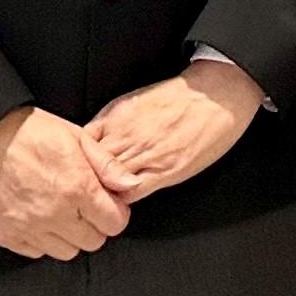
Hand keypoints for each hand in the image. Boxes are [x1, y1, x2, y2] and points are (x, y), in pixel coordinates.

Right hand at [0, 106, 132, 260]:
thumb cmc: (27, 132)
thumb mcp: (76, 137)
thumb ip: (107, 165)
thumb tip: (130, 185)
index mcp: (77, 188)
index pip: (114, 223)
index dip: (116, 212)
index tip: (109, 203)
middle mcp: (55, 214)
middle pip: (92, 241)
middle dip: (96, 225)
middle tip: (86, 206)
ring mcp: (29, 229)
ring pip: (66, 252)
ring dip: (70, 236)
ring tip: (62, 212)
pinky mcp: (7, 236)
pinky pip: (36, 252)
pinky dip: (43, 240)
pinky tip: (40, 217)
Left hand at [82, 58, 264, 201]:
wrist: (218, 93)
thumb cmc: (182, 96)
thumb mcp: (136, 100)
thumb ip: (112, 124)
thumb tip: (95, 145)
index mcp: (116, 115)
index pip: (80, 147)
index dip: (77, 163)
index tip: (79, 172)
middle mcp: (125, 134)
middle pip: (89, 168)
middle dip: (84, 183)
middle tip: (83, 194)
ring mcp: (144, 153)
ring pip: (105, 184)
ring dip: (102, 195)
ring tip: (101, 202)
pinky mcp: (164, 170)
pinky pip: (130, 192)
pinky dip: (122, 201)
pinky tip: (123, 201)